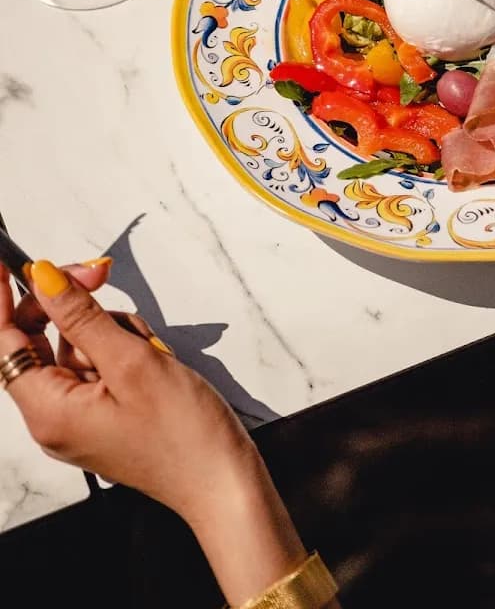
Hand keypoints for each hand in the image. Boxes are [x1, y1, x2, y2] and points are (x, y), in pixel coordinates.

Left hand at [0, 260, 306, 605]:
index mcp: (50, 412)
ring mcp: (79, 417)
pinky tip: (149, 354)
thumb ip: (82, 317)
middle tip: (99, 274)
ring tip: (145, 343)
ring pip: (73, 347)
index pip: (6, 342)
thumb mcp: (133, 362)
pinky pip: (96, 364)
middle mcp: (56, 418)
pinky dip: (119, 347)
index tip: (9, 265)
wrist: (222, 481)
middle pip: (39, 340)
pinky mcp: (103, 414)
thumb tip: (45, 280)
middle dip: (68, 304)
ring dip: (106, 328)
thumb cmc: (185, 437)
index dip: (7, 299)